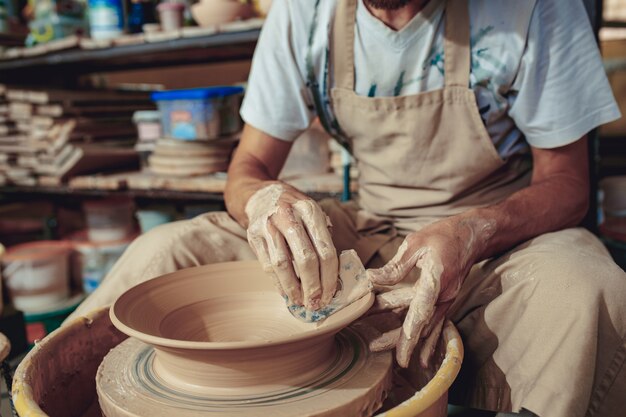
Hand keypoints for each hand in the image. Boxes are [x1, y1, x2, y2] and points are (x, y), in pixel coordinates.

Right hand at [245, 183, 338, 309]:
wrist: (261, 195)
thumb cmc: (295, 211)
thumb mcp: (313, 215)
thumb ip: (323, 239)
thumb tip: (333, 277)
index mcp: (310, 210)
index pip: (325, 250)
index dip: (330, 277)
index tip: (330, 295)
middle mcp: (289, 215)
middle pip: (305, 259)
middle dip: (313, 286)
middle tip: (316, 304)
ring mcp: (268, 225)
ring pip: (283, 265)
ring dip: (293, 288)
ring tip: (301, 301)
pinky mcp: (253, 235)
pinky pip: (267, 265)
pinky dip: (278, 283)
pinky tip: (286, 292)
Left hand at [367, 216, 494, 366]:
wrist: (471, 235)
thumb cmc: (442, 235)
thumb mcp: (415, 244)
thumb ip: (395, 267)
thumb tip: (371, 279)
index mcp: (436, 279)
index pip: (422, 310)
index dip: (411, 332)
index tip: (402, 351)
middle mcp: (445, 294)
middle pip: (421, 323)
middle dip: (401, 340)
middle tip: (376, 348)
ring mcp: (448, 299)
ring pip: (427, 326)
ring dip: (409, 340)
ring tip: (387, 351)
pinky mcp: (447, 300)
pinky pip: (435, 323)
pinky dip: (427, 340)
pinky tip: (421, 358)